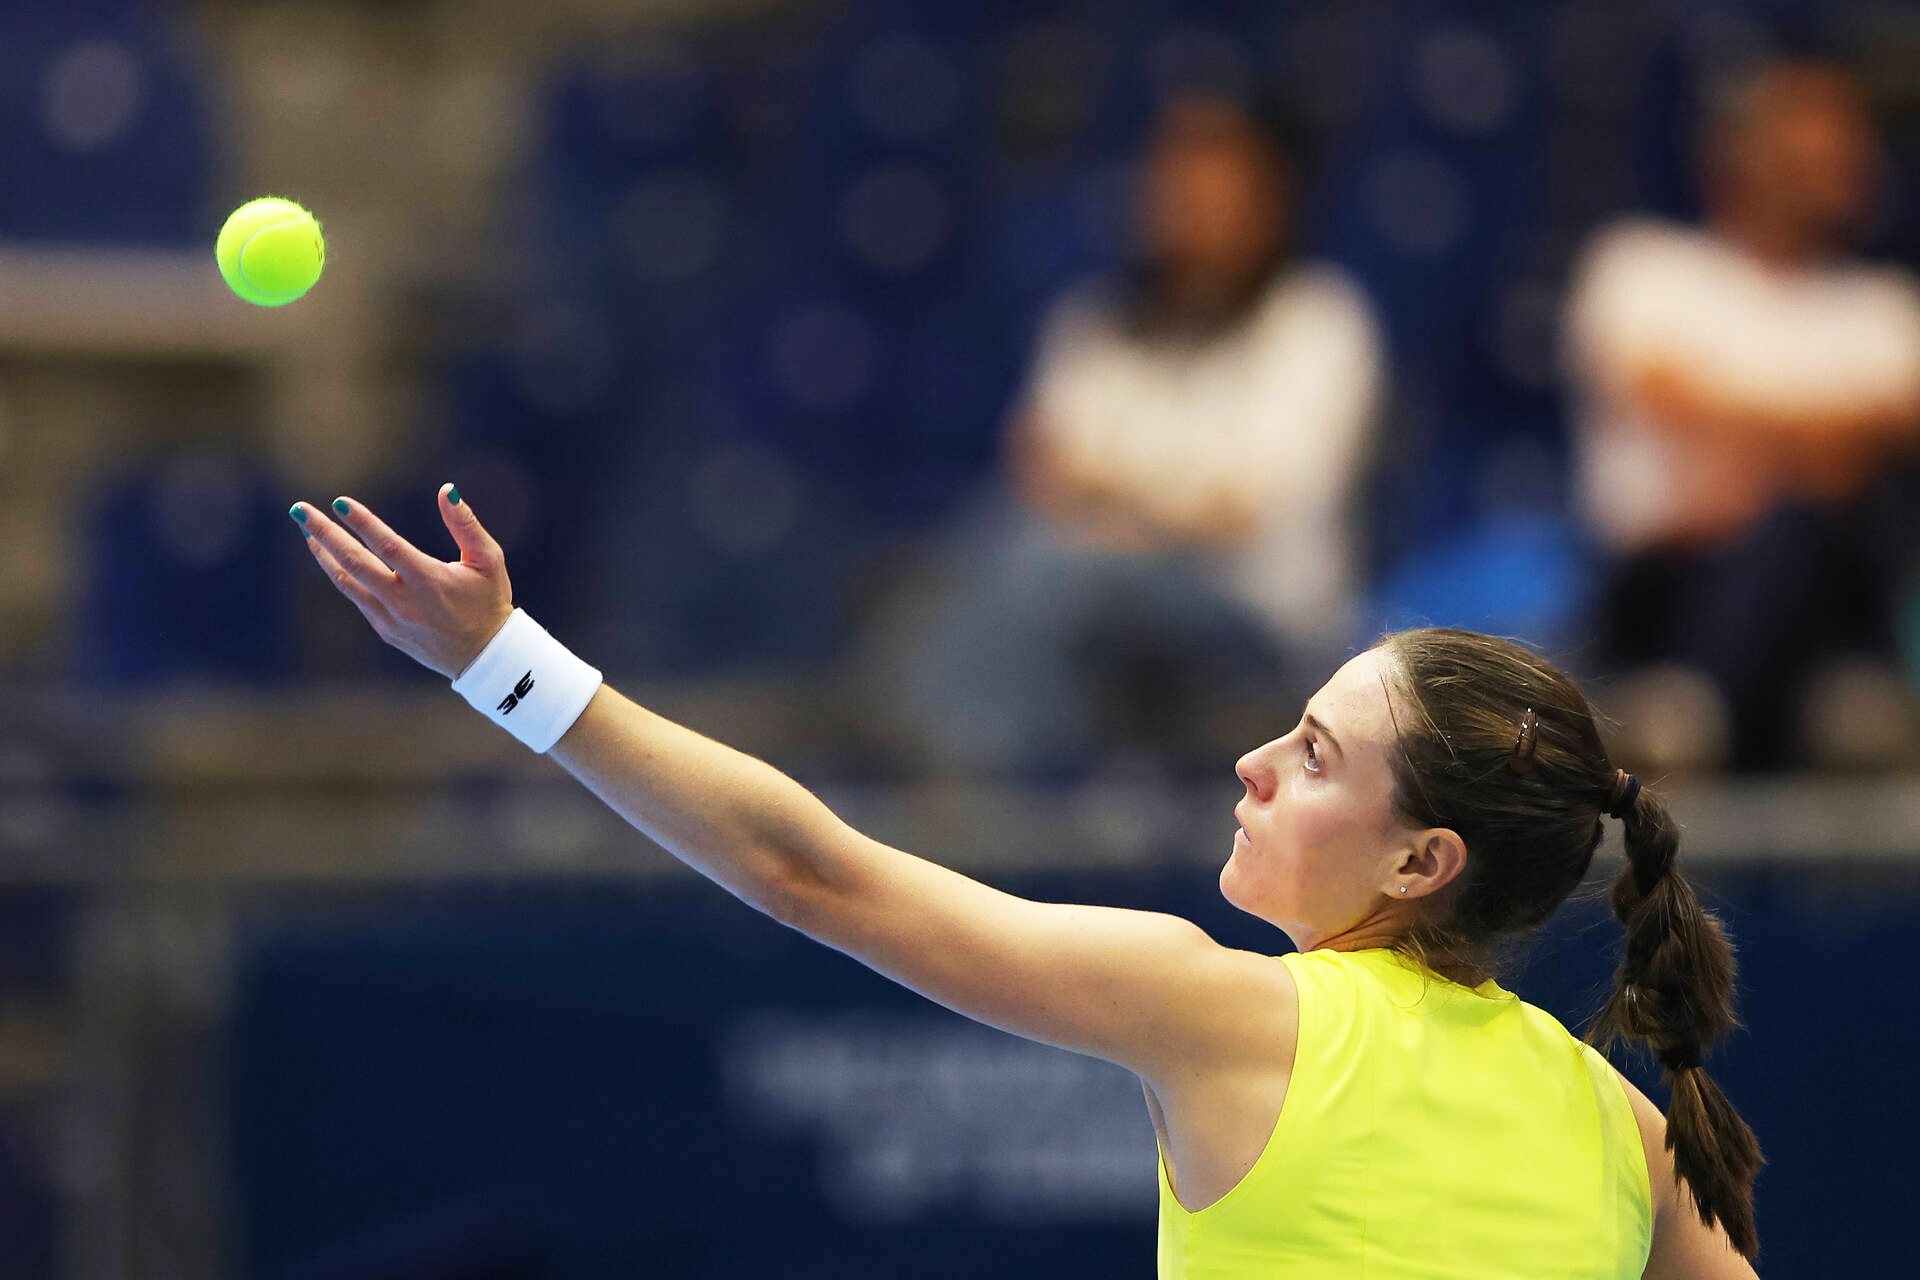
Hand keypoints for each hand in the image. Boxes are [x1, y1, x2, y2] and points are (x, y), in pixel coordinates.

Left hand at [291, 484, 514, 678]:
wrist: (484, 656)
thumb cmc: (489, 601)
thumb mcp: (489, 560)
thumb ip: (466, 524)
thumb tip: (446, 490)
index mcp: (430, 581)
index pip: (388, 546)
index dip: (362, 523)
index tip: (339, 502)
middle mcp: (405, 601)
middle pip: (355, 563)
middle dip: (324, 534)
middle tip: (298, 510)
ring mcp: (391, 618)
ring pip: (347, 581)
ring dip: (324, 553)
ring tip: (305, 530)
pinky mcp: (385, 629)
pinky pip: (356, 596)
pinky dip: (340, 574)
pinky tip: (330, 556)